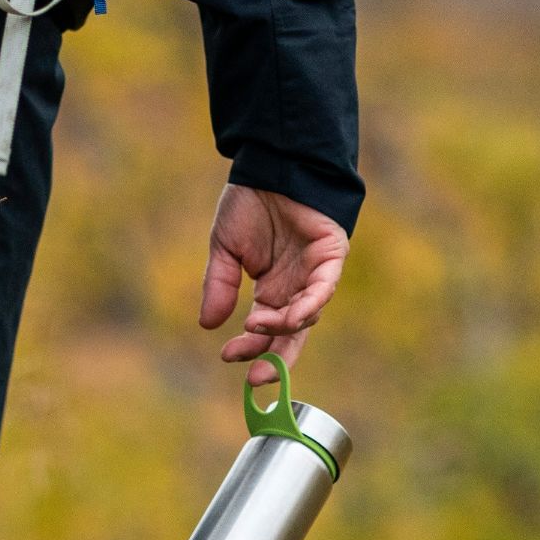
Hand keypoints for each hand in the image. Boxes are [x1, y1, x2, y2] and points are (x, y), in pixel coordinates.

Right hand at [199, 184, 349, 385]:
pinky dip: (309, 306)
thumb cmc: (249, 203)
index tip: (227, 356)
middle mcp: (295, 288)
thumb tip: (208, 325)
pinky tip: (290, 316)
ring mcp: (315, 275)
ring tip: (256, 323)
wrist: (271, 164)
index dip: (250, 347)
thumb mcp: (224, 249)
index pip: (265, 330)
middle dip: (274, 358)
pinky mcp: (330, 257)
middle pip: (290, 334)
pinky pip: (324, 289)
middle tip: (254, 376)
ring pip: (306, 316)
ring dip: (282, 327)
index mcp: (272, 289)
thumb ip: (219, 286)